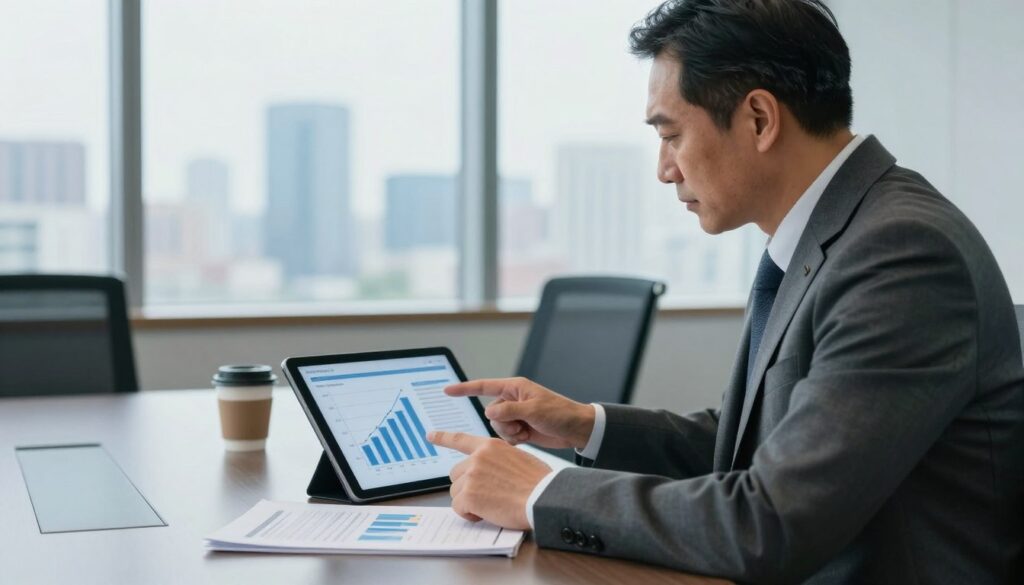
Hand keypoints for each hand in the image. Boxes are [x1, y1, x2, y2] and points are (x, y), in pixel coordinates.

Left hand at [427, 430, 550, 528]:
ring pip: (456, 492)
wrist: (543, 497)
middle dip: (466, 487)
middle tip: (485, 496)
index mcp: (490, 445)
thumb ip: (499, 460)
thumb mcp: (518, 458)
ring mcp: (472, 475)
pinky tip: (486, 513)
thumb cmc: (538, 482)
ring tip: (490, 505)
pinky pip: (458, 507)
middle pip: (456, 474)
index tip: (430, 435)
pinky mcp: (469, 494)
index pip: (461, 439)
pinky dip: (469, 514)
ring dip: (468, 501)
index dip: (444, 438)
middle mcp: (477, 457)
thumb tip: (490, 472)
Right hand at [445, 377, 595, 449]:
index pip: (484, 386)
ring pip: (497, 427)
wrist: (577, 430)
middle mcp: (513, 400)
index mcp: (515, 388)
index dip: (464, 389)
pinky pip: (505, 437)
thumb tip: (489, 412)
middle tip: (521, 425)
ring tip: (526, 431)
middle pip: (491, 413)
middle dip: (503, 423)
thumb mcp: (533, 409)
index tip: (447, 390)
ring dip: (509, 433)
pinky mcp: (520, 429)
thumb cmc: (560, 413)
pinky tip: (527, 437)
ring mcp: (516, 415)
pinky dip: (514, 440)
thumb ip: (508, 410)